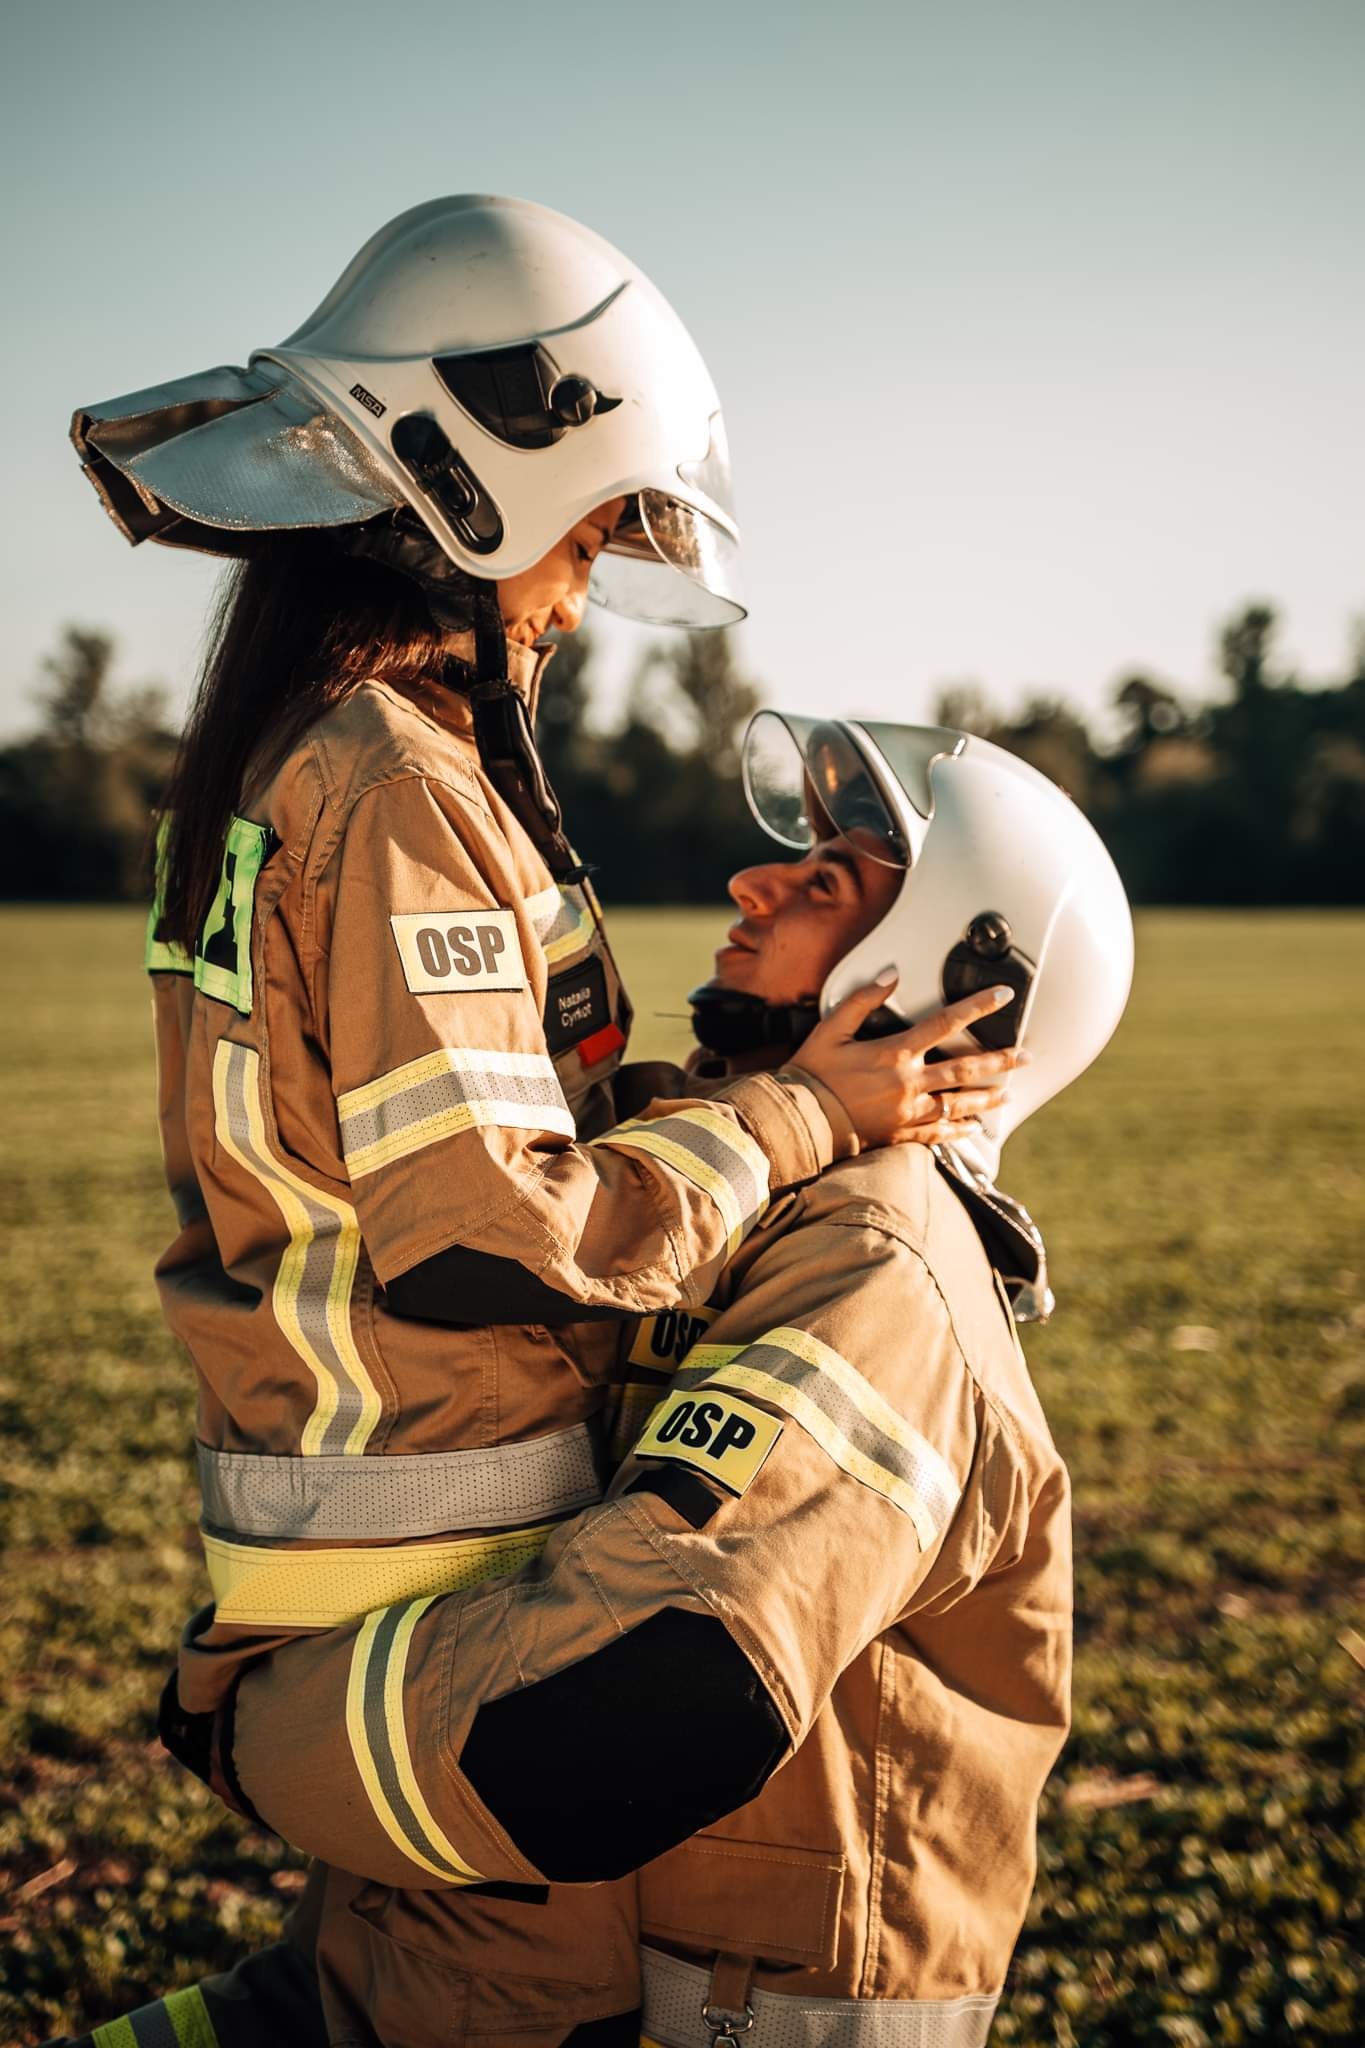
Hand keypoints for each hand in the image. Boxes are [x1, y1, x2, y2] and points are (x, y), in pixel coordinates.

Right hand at [795, 976, 1025, 1151]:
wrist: (800, 1122)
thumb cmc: (812, 1074)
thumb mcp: (831, 1029)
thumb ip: (862, 1000)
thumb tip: (891, 975)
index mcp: (895, 1053)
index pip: (946, 1022)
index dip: (978, 1006)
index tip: (1003, 995)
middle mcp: (909, 1083)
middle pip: (966, 1068)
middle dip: (1000, 1061)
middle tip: (1027, 1055)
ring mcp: (909, 1112)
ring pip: (960, 1103)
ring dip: (988, 1097)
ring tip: (1008, 1093)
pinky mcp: (902, 1134)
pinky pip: (940, 1132)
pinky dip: (960, 1130)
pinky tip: (975, 1128)